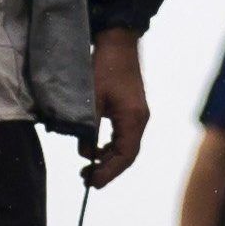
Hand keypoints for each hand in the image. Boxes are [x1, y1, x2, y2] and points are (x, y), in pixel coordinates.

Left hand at [82, 30, 151, 189]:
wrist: (118, 42)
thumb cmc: (104, 66)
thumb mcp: (91, 99)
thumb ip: (88, 127)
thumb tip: (85, 152)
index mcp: (133, 119)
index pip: (125, 156)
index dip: (109, 172)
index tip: (92, 183)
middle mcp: (139, 120)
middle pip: (127, 155)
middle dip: (108, 170)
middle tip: (86, 179)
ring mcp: (137, 116)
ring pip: (125, 147)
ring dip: (108, 159)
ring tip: (88, 167)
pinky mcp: (131, 110)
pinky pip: (123, 136)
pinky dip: (110, 147)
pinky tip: (95, 149)